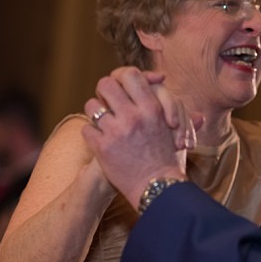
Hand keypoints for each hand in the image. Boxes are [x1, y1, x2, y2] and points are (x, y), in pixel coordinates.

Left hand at [82, 68, 196, 206]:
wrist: (157, 187)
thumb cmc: (168, 158)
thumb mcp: (174, 126)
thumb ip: (167, 102)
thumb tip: (162, 79)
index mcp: (152, 108)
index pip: (129, 74)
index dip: (122, 77)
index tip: (123, 87)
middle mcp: (133, 116)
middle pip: (105, 84)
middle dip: (104, 92)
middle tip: (108, 102)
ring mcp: (116, 131)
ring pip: (92, 106)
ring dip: (96, 113)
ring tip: (103, 122)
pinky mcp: (102, 148)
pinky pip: (87, 129)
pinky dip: (92, 134)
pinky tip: (101, 141)